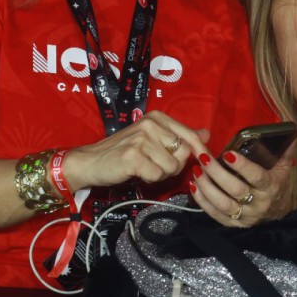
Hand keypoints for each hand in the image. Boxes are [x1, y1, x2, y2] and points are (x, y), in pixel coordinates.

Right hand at [60, 110, 204, 191]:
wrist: (90, 162)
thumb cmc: (123, 152)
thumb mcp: (153, 139)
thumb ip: (179, 136)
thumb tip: (207, 134)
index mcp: (158, 117)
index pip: (191, 135)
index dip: (200, 152)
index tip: (202, 162)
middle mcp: (151, 124)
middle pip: (184, 153)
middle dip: (174, 166)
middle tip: (156, 165)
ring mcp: (142, 138)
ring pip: (172, 167)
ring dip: (161, 174)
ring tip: (145, 168)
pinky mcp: (133, 156)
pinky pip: (157, 175)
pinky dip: (150, 179)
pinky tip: (137, 173)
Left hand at [189, 141, 294, 226]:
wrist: (277, 215)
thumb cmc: (278, 187)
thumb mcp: (283, 170)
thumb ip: (285, 151)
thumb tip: (291, 132)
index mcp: (271, 187)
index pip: (256, 176)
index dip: (242, 166)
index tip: (228, 153)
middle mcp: (258, 203)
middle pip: (236, 190)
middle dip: (217, 173)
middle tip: (203, 158)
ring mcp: (245, 216)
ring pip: (223, 204)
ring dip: (207, 187)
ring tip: (196, 170)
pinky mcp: (234, 224)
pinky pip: (215, 215)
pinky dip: (202, 201)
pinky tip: (194, 186)